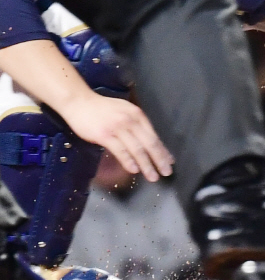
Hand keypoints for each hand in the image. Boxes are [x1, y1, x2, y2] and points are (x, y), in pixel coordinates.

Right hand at [54, 93, 173, 181]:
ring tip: (153, 176)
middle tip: (167, 172)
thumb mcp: (125, 111)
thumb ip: (136, 125)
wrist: (79, 102)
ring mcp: (118, 127)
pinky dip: (129, 161)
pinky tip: (134, 170)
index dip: (163, 150)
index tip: (169, 162)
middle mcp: (131, 120)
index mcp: (138, 115)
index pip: (154, 136)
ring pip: (137, 149)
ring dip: (147, 165)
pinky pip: (120, 150)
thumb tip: (147, 141)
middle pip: (150, 143)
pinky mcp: (104, 135)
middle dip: (159, 160)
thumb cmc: (102, 109)